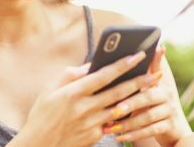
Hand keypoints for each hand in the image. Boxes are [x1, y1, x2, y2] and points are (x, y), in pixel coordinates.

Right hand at [10, 51, 160, 146]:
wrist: (38, 146)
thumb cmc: (42, 115)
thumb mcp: (49, 90)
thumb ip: (70, 75)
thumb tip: (90, 65)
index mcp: (72, 93)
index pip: (103, 76)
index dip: (122, 65)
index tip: (138, 55)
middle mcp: (84, 108)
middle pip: (118, 92)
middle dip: (139, 82)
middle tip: (156, 74)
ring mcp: (90, 124)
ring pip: (120, 109)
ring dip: (137, 99)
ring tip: (152, 89)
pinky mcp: (94, 137)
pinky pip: (113, 123)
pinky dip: (125, 115)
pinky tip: (136, 107)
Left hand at [101, 46, 191, 145]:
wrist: (172, 128)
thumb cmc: (152, 104)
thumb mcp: (147, 88)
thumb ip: (138, 74)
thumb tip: (130, 54)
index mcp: (159, 82)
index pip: (153, 70)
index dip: (152, 61)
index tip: (143, 55)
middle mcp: (167, 94)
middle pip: (148, 97)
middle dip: (130, 103)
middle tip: (114, 110)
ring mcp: (170, 110)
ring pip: (148, 116)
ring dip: (128, 123)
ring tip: (111, 127)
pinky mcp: (170, 126)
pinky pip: (151, 131)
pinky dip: (135, 134)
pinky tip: (120, 136)